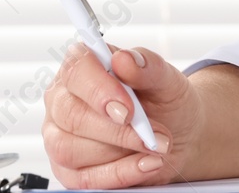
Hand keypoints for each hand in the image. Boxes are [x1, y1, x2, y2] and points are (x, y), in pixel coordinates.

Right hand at [41, 42, 197, 187]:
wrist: (179, 133)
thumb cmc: (164, 100)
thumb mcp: (167, 80)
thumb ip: (148, 66)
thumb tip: (125, 59)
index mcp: (82, 66)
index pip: (76, 71)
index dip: (99, 91)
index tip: (128, 110)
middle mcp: (63, 99)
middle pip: (71, 115)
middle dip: (117, 131)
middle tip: (153, 136)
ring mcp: (59, 136)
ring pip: (69, 150)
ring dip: (119, 154)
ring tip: (156, 148)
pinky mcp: (67, 170)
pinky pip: (82, 179)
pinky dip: (119, 174)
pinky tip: (146, 165)